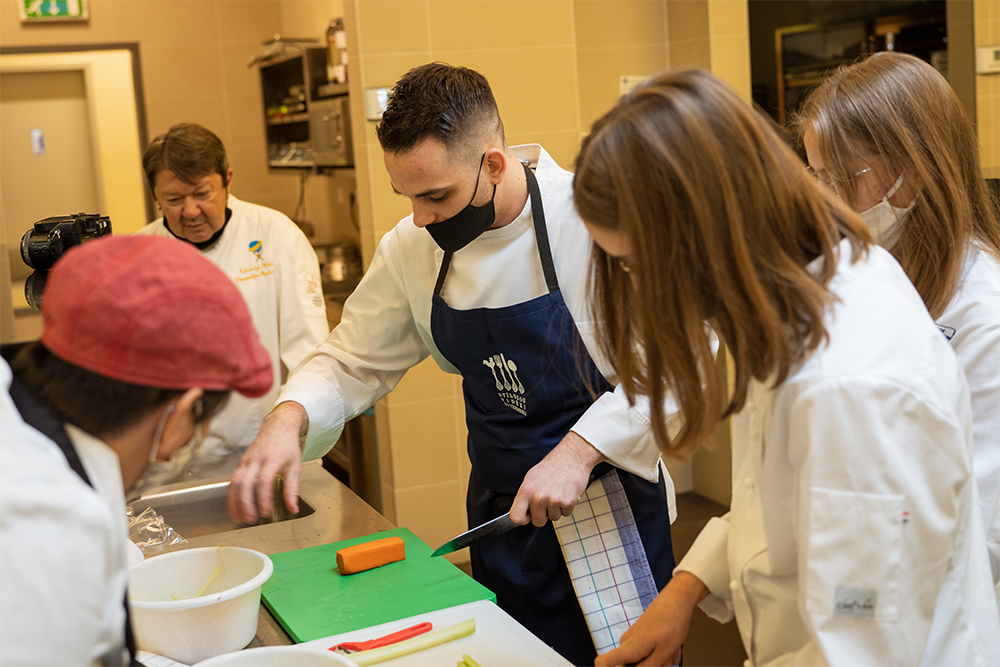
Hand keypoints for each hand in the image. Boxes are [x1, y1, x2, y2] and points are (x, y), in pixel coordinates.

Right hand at [227, 401, 306, 523]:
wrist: (278, 427)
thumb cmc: (287, 446)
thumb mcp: (295, 466)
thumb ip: (292, 489)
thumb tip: (293, 508)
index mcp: (272, 460)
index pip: (264, 482)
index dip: (263, 499)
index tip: (266, 513)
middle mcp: (256, 460)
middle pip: (245, 483)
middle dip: (245, 504)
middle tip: (250, 519)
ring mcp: (246, 461)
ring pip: (235, 482)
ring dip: (234, 502)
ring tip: (238, 517)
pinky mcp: (241, 463)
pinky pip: (232, 480)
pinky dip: (230, 495)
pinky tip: (233, 507)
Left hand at [510, 431, 604, 526]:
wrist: (571, 458)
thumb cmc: (552, 466)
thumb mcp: (531, 477)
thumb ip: (525, 496)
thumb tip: (523, 510)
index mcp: (526, 491)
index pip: (516, 516)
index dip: (523, 519)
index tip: (528, 516)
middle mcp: (538, 497)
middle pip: (538, 522)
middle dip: (543, 515)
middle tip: (547, 501)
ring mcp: (553, 501)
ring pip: (554, 518)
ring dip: (556, 509)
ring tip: (558, 493)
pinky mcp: (567, 503)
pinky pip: (566, 514)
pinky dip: (567, 506)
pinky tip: (566, 493)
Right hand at [595, 572, 707, 666]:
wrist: (677, 600)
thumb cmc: (671, 622)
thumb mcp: (662, 654)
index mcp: (629, 648)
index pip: (603, 663)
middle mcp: (626, 643)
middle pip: (632, 666)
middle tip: (663, 661)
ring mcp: (633, 638)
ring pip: (642, 660)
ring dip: (657, 661)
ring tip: (669, 652)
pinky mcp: (640, 636)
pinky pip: (647, 652)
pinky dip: (659, 654)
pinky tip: (670, 648)